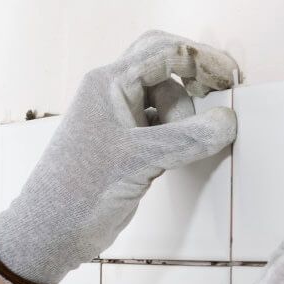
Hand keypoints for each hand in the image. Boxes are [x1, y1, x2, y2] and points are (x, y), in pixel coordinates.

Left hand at [0, 30, 237, 283]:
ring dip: (184, 117)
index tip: (230, 76)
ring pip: (165, 100)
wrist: (53, 231)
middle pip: (163, 66)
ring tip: (180, 149)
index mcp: (108, 83)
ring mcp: (119, 121)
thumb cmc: (82, 189)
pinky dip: (178, 135)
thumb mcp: (140, 159)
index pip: (162, 51)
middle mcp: (112, 95)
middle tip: (218, 94)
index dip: (200, 58)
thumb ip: (188, 138)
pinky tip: (181, 154)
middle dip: (192, 78)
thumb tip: (227, 122)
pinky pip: (163, 127)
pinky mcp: (128, 146)